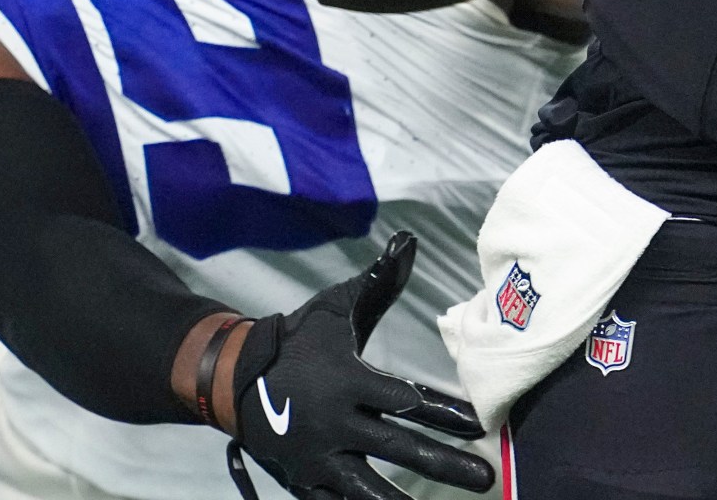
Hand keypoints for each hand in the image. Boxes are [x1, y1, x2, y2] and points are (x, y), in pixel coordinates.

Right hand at [224, 233, 492, 499]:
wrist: (231, 377)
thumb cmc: (296, 338)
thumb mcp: (335, 307)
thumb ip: (378, 281)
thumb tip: (410, 241)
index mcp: (348, 382)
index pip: (406, 400)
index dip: (446, 411)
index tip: (481, 423)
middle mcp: (335, 423)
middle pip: (399, 448)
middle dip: (445, 464)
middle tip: (486, 477)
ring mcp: (318, 457)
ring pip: (366, 488)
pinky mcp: (303, 479)